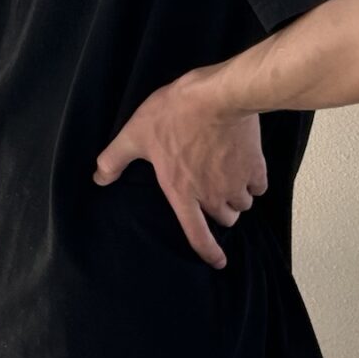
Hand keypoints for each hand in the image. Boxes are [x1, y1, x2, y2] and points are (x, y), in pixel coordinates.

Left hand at [94, 66, 268, 269]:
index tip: (218, 261)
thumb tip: (98, 178)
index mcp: (182, 193)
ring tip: (226, 177)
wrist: (217, 96)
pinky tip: (244, 167)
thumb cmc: (174, 114)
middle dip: (219, 211)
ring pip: (243, 204)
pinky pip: (260, 187)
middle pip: (224, 218)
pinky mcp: (256, 167)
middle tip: (210, 191)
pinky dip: (253, 181)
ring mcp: (237, 183)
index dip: (208, 252)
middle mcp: (212, 195)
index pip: (196, 234)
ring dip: (236, 196)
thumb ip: (115, 159)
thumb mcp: (135, 134)